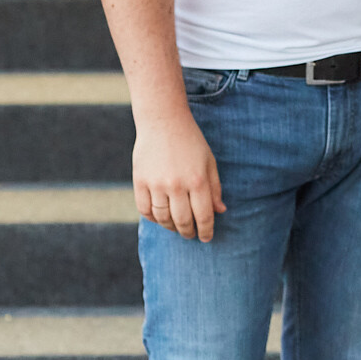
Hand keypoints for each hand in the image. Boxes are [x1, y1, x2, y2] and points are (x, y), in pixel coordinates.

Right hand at [133, 109, 225, 240]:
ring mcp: (156, 184)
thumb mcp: (209, 161)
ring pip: (162, 219)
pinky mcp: (140, 181)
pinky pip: (145, 210)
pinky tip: (159, 217)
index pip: (204, 216)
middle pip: (183, 221)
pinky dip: (152, 218)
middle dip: (188, 232)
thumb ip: (215, 187)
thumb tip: (220, 211)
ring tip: (176, 227)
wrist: (163, 121)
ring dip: (171, 227)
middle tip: (191, 235)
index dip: (206, 230)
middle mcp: (177, 185)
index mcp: (198, 180)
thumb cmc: (191, 141)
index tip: (206, 238)